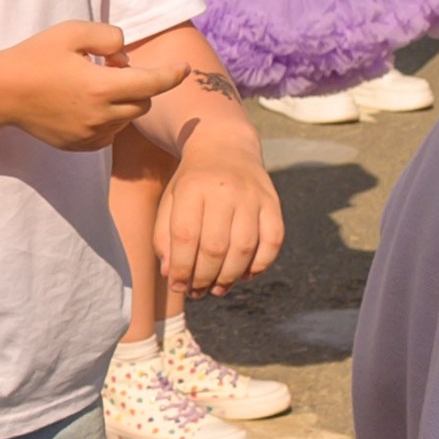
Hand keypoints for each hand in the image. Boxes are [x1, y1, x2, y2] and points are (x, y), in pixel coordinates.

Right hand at [0, 21, 194, 153]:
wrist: (2, 93)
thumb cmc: (35, 57)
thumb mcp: (71, 31)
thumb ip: (108, 35)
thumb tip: (124, 53)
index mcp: (101, 87)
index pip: (152, 83)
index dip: (172, 75)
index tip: (184, 68)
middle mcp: (100, 116)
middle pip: (143, 103)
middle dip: (139, 85)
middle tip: (111, 67)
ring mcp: (89, 134)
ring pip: (126, 120)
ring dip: (123, 102)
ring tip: (95, 85)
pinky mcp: (79, 145)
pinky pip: (109, 134)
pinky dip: (108, 119)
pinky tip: (86, 105)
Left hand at [155, 125, 285, 295]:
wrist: (225, 147)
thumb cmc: (192, 183)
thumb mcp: (170, 201)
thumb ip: (164, 237)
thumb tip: (172, 275)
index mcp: (192, 187)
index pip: (186, 236)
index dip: (181, 268)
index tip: (177, 286)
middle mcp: (225, 190)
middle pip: (215, 247)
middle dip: (204, 278)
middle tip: (197, 292)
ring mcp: (252, 195)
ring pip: (244, 248)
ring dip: (230, 277)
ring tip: (218, 289)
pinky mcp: (273, 202)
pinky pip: (273, 241)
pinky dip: (261, 264)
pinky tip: (245, 275)